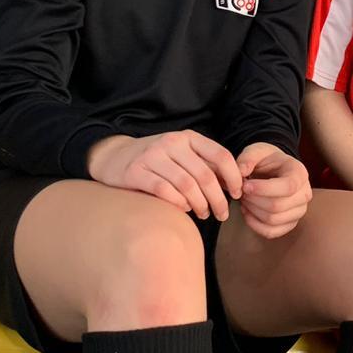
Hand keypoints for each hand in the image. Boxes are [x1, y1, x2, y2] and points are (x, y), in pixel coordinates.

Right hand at [87, 131, 242, 219]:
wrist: (114, 157)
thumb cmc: (157, 161)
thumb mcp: (182, 155)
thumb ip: (204, 165)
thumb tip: (235, 184)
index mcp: (188, 137)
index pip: (220, 155)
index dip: (233, 177)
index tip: (238, 194)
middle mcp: (172, 143)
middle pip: (205, 175)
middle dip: (218, 199)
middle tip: (222, 214)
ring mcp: (152, 156)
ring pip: (187, 185)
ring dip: (200, 204)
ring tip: (204, 214)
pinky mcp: (136, 172)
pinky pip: (164, 191)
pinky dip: (178, 203)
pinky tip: (184, 209)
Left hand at [236, 143, 312, 238]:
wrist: (274, 170)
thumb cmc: (266, 160)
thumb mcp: (256, 151)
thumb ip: (247, 158)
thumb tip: (241, 172)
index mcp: (299, 173)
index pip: (288, 187)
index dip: (263, 189)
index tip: (245, 186)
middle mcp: (304, 193)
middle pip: (278, 206)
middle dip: (253, 200)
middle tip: (241, 192)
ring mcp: (299, 211)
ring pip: (273, 220)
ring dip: (252, 211)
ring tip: (244, 199)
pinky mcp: (290, 224)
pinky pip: (272, 232)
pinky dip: (255, 225)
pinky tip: (247, 212)